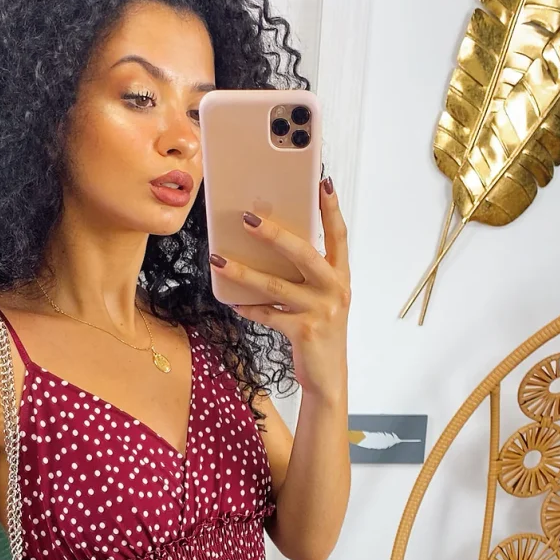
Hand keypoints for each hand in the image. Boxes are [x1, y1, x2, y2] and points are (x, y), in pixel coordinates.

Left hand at [210, 176, 350, 402]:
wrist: (328, 378)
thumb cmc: (321, 333)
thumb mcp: (322, 300)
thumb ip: (307, 276)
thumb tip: (271, 247)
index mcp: (341, 276)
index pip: (339, 235)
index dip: (331, 209)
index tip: (322, 182)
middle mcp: (335, 290)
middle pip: (303, 253)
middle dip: (274, 234)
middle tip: (248, 218)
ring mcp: (320, 311)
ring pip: (275, 285)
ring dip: (243, 272)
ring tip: (219, 260)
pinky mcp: (303, 331)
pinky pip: (267, 314)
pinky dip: (248, 308)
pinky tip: (232, 301)